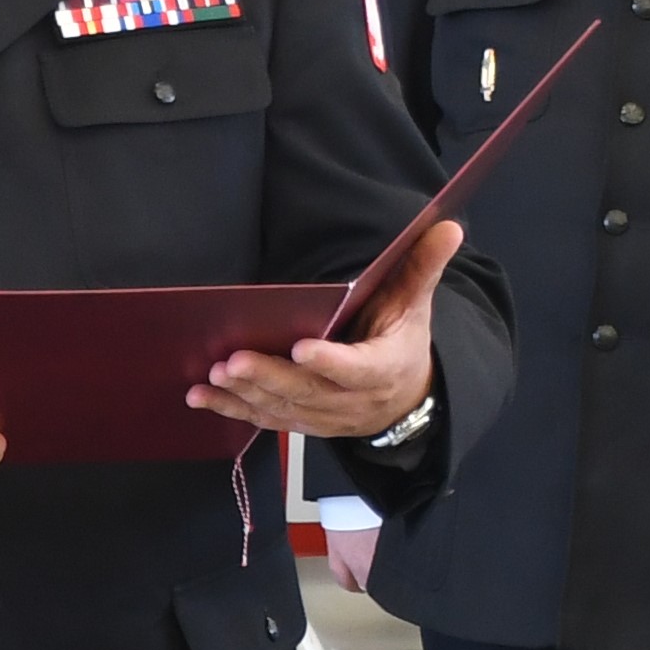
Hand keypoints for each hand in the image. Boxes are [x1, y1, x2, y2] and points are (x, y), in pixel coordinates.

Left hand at [191, 217, 457, 442]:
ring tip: (215, 375)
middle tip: (234, 360)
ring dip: (246, 394)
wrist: (406, 398)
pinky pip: (265, 419)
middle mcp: (352, 401)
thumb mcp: (416, 304)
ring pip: (283, 408)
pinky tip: (201, 397)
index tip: (300, 347)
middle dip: (269, 376)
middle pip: (308, 391)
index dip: (329, 361)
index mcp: (383, 369)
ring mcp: (324, 417)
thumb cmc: (401, 341)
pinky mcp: (302, 423)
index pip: (356, 368)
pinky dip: (232, 410)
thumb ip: (424, 267)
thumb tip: (449, 226)